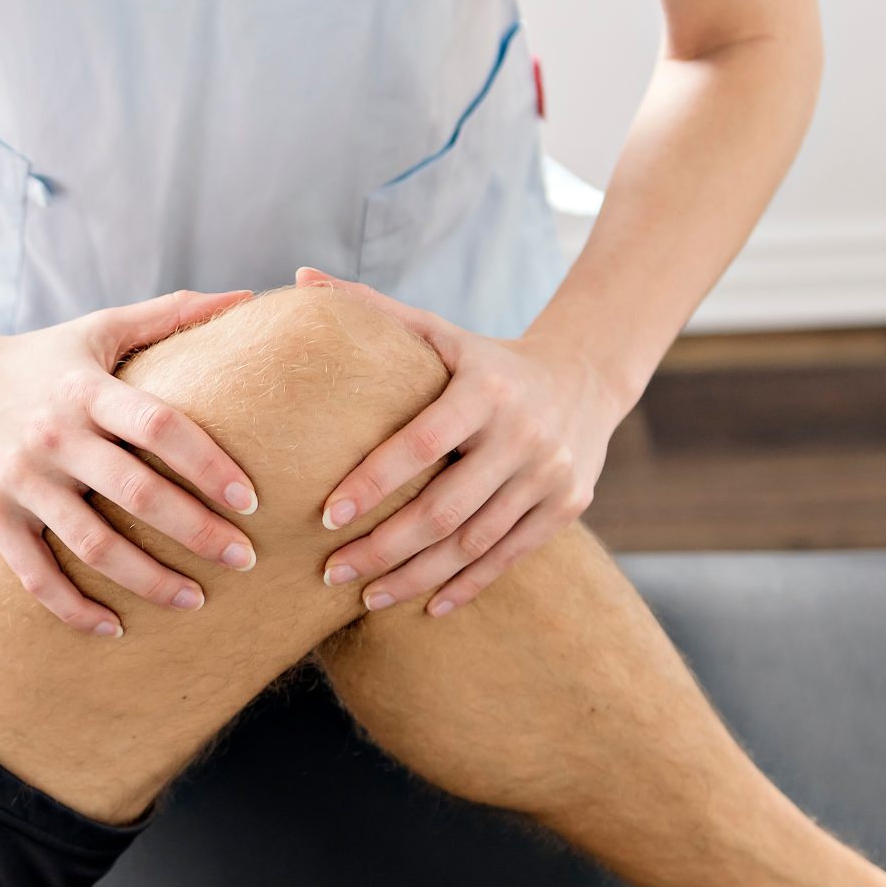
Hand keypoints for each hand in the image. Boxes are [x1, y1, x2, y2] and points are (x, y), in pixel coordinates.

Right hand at [0, 288, 262, 635]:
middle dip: (197, 532)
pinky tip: (115, 628)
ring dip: (148, 580)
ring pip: (92, 545)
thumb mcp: (97, 329)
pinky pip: (36, 576)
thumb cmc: (36, 358)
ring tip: (195, 600)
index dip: (208, 464)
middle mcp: (54, 436)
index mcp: (86, 391)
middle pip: (135, 493)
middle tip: (244, 560)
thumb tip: (248, 295)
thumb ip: (171, 315)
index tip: (250, 501)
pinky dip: (75, 609)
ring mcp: (20, 481)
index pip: (159, 426)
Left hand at [298, 269, 625, 616]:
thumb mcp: (439, 331)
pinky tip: (426, 607)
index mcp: (485, 389)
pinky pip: (509, 557)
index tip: (326, 517)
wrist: (586, 375)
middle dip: (383, 547)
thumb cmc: (485, 359)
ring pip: (474, 543)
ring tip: (366, 597)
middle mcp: (522, 435)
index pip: (419, 444)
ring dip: (416, 577)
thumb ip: (371, 308)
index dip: (372, 483)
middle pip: (444, 509)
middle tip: (331, 573)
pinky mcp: (566, 506)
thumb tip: (299, 279)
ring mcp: (549, 475)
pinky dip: (467, 586)